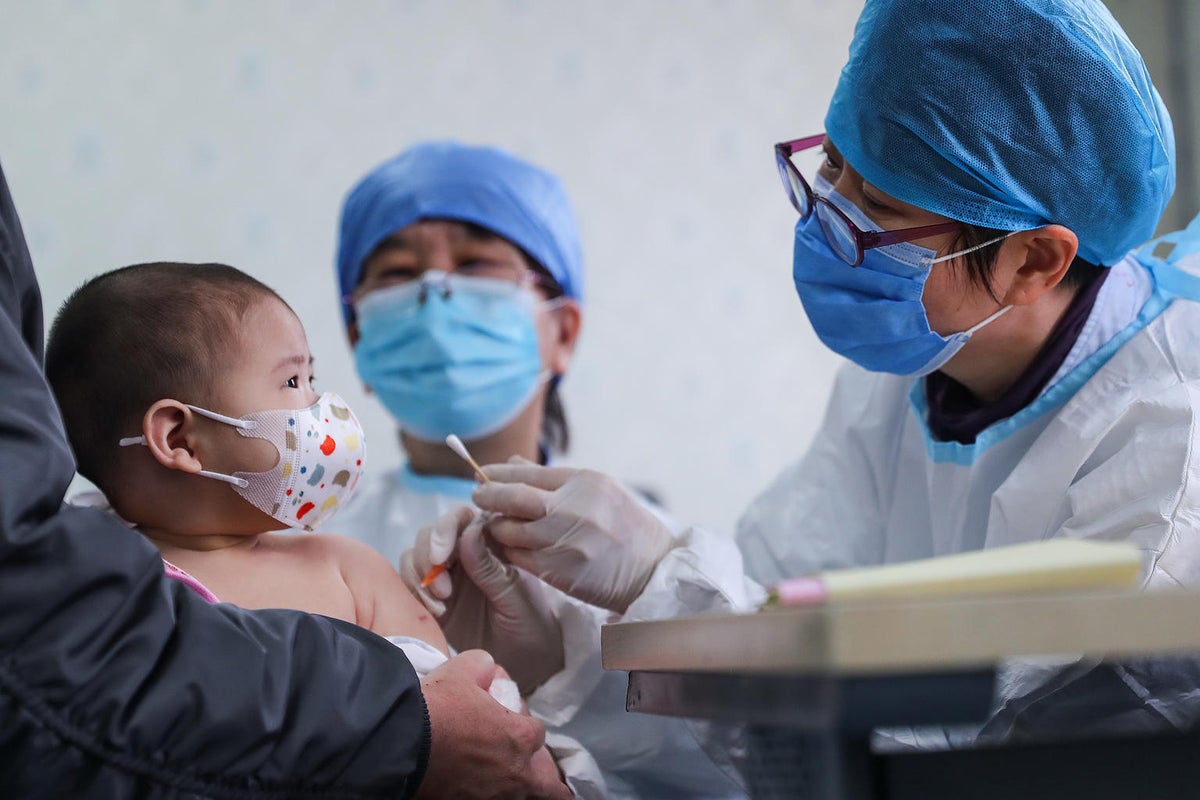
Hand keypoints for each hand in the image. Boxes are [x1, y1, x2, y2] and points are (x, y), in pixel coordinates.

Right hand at [401, 508, 565, 693]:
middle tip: (442, 590)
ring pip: (416, 554)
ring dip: (420, 575)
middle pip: (432, 533)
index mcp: (493, 542)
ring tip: (441, 604)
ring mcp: (448, 574)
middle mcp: (466, 552)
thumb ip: (490, 567)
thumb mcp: (515, 597)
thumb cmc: (532, 627)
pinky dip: (414, 593)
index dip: (446, 528)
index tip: (441, 557)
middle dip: (428, 555)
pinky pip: (410, 582)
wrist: (526, 665)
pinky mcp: (432, 597)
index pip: (463, 517)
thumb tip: (469, 531)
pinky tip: (436, 612)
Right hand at [417, 650, 570, 798]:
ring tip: (508, 783)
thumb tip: (488, 670)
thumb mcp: (463, 669)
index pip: (538, 734)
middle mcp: (514, 772)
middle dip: (550, 785)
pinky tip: (479, 791)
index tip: (510, 722)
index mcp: (520, 737)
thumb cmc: (437, 705)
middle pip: (549, 788)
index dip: (525, 726)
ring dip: (520, 791)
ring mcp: (493, 795)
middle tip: (546, 782)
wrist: (400, 741)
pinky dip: (489, 798)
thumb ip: (484, 667)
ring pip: (521, 799)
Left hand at [472, 464, 673, 613]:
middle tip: (477, 496)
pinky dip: (510, 551)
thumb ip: (553, 479)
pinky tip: (511, 547)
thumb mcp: (599, 491)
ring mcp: (565, 541)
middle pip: (511, 497)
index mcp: (584, 482)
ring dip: (496, 527)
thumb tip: (511, 462)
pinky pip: (518, 557)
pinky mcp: (559, 570)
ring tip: (497, 524)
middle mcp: (574, 508)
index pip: (526, 472)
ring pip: (509, 530)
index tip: (482, 475)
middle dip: (487, 495)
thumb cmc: (625, 526)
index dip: (497, 473)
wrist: (653, 569)